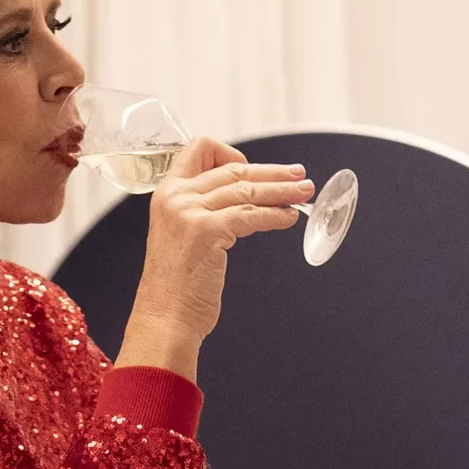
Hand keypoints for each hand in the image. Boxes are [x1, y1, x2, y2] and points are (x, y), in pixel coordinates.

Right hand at [115, 137, 312, 374]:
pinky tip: (288, 219)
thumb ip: (201, 213)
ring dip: (282, 191)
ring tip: (304, 195)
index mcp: (166, 193)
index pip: (200, 149)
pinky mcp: (207, 230)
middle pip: (233, 169)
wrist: (164, 318)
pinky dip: (275, 215)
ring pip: (247, 189)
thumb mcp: (181, 237)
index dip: (230, 153)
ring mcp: (189, 211)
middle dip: (272, 172)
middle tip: (298, 176)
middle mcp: (176, 196)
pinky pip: (252, 214)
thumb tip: (243, 200)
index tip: (252, 167)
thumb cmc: (176, 288)